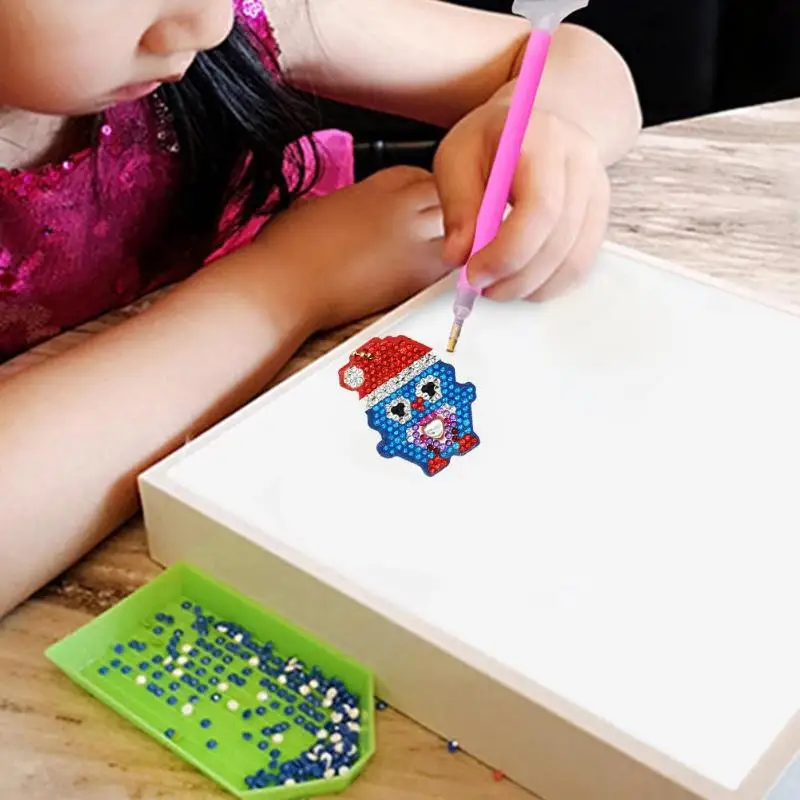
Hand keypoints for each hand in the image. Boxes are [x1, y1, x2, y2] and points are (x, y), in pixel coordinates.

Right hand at [255, 166, 449, 330]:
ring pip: (462, 229)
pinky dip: (448, 271)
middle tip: (437, 235)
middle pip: (450, 199)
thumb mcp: (316, 208)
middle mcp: (403, 206)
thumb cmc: (290, 249)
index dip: (423, 195)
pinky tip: (430, 280)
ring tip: (440, 259)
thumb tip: (345, 216)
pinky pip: (453, 265)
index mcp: (378, 184)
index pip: (422, 177)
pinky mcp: (418, 274)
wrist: (290, 282)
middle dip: (448, 214)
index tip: (417, 211)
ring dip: (456, 242)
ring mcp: (415, 238)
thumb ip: (345, 206)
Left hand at [434, 104, 610, 301]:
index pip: (540, 208)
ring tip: (496, 285)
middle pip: (558, 240)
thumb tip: (458, 256)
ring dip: (530, 286)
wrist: (531, 126)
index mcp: (543, 139)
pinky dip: (548, 284)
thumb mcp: (456, 159)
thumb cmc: (490, 141)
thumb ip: (458, 206)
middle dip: (515, 277)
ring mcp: (596, 190)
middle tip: (481, 286)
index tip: (474, 273)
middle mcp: (580, 162)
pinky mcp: (599, 216)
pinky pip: (580, 264)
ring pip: (573, 259)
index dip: (507, 253)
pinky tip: (520, 281)